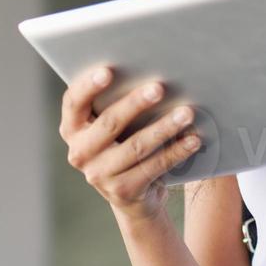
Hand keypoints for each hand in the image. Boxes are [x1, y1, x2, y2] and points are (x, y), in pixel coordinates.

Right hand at [58, 65, 200, 221]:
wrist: (133, 195)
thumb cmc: (124, 143)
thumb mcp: (113, 126)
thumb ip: (115, 102)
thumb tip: (150, 72)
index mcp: (72, 128)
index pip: (73, 102)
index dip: (88, 86)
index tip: (108, 71)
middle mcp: (80, 153)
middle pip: (109, 122)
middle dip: (135, 103)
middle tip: (159, 88)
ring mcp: (99, 175)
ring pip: (136, 146)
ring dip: (164, 127)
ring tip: (186, 113)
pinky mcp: (123, 191)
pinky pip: (154, 167)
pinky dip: (176, 151)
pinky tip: (193, 139)